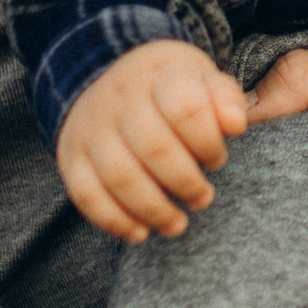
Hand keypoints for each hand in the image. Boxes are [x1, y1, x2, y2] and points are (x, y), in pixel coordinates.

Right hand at [55, 40, 248, 239]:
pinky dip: (114, 220)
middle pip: (154, 148)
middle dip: (185, 182)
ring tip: (176, 224)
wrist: (108, 79)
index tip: (216, 160)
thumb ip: (226, 99)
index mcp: (160, 75)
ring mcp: (91, 128)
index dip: (208, 143)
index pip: (187, 108)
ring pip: (120, 176)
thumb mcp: (202, 79)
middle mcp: (120, 99)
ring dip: (154, 209)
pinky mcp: (71, 156)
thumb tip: (236, 124)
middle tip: (203, 199)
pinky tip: (139, 232)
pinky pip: (86, 194)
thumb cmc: (169, 89)